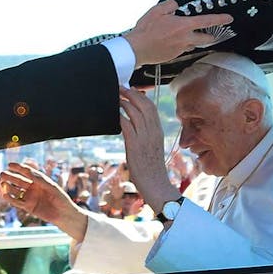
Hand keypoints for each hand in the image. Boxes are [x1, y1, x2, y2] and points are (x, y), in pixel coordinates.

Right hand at [0, 162, 89, 240]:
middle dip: (10, 177)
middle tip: (2, 174)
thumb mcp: (51, 187)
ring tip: (2, 183)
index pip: (27, 172)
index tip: (10, 164)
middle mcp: (33, 188)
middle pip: (19, 181)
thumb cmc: (61, 198)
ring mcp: (30, 197)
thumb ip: (40, 180)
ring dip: (8, 187)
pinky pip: (17, 202)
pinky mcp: (28, 207)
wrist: (64, 214)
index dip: (18, 168)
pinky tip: (5, 195)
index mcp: (39, 181)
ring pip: (16, 191)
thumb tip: (28, 172)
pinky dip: (10, 199)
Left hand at [119, 87, 181, 208]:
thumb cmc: (151, 169)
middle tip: (120, 88)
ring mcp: (145, 139)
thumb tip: (133, 125)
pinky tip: (114, 114)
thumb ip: (145, 135)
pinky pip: (127, 126)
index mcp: (158, 131)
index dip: (141, 96)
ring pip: (136, 113)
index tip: (131, 90)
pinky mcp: (135, 147)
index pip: (151, 107)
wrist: (156, 185)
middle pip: (144, 106)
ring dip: (124, 102)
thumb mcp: (151, 147)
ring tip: (115, 97)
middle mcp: (153, 132)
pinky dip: (120, 117)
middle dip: (131, 94)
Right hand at [124, 0, 232, 64]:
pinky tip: (172, 42)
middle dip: (211, 36)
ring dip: (194, 40)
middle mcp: (185, 39)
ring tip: (187, 36)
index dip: (220, 19)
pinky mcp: (173, 56)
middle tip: (213, 33)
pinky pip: (182, 49)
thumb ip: (170, 5)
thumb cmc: (145, 31)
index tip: (229, 18)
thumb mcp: (157, 10)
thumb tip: (175, 6)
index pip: (208, 21)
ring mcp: (180, 49)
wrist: (136, 49)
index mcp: (184, 26)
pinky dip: (181, 45)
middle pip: (206, 39)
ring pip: (193, 45)